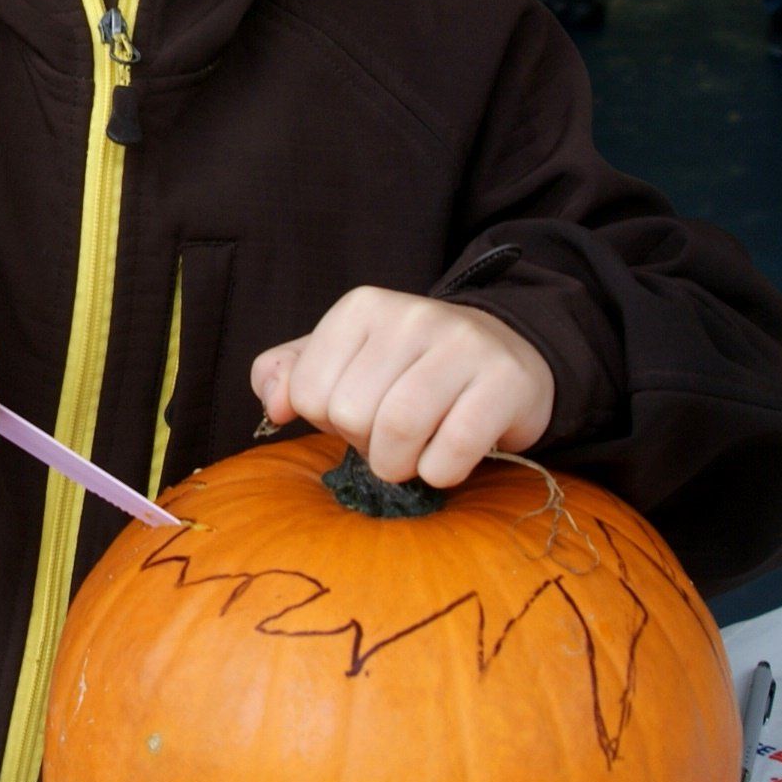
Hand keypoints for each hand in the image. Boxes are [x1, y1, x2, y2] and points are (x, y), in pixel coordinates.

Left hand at [250, 288, 554, 488]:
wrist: (506, 354)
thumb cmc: (410, 369)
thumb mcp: (343, 360)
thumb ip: (290, 376)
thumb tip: (275, 407)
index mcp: (361, 308)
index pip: (308, 392)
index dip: (329, 421)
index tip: (363, 412)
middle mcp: (411, 315)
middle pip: (351, 414)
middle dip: (366, 445)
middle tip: (394, 436)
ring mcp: (462, 343)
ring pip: (398, 430)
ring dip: (400, 465)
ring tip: (415, 455)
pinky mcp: (504, 380)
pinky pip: (452, 450)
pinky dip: (441, 472)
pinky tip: (449, 459)